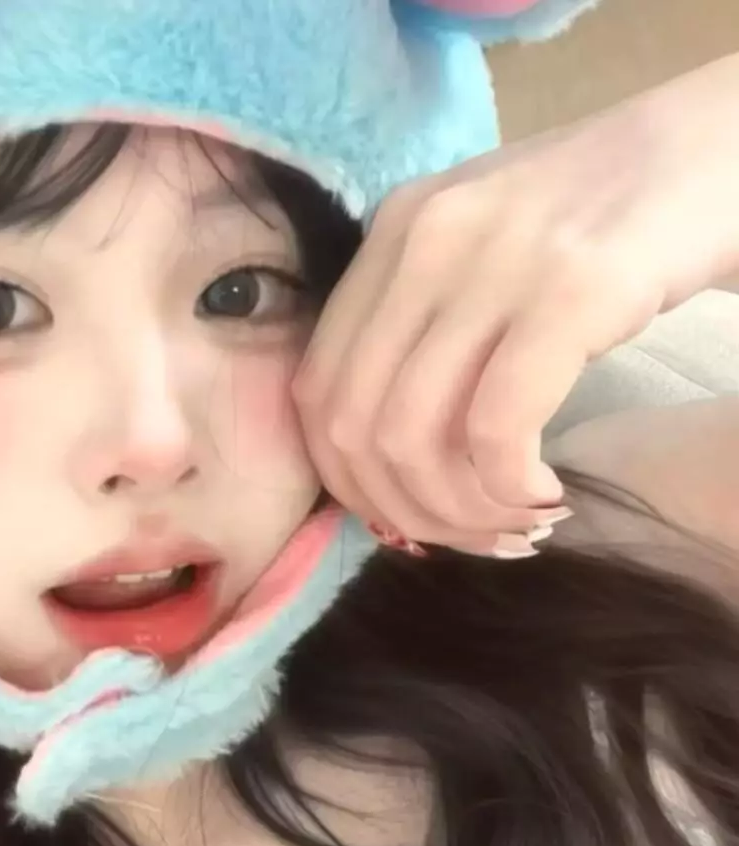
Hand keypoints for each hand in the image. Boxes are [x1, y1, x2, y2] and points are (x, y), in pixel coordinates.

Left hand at [295, 54, 738, 555]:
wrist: (722, 140)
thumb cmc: (603, 216)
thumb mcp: (484, 255)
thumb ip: (421, 330)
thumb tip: (387, 462)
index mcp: (390, 233)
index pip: (316, 391)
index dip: (351, 482)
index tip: (410, 516)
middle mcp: (422, 238)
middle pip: (354, 427)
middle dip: (405, 511)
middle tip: (473, 537)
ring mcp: (493, 258)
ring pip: (412, 437)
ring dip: (460, 512)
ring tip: (516, 522)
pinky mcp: (572, 286)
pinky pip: (496, 427)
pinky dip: (508, 490)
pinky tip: (546, 496)